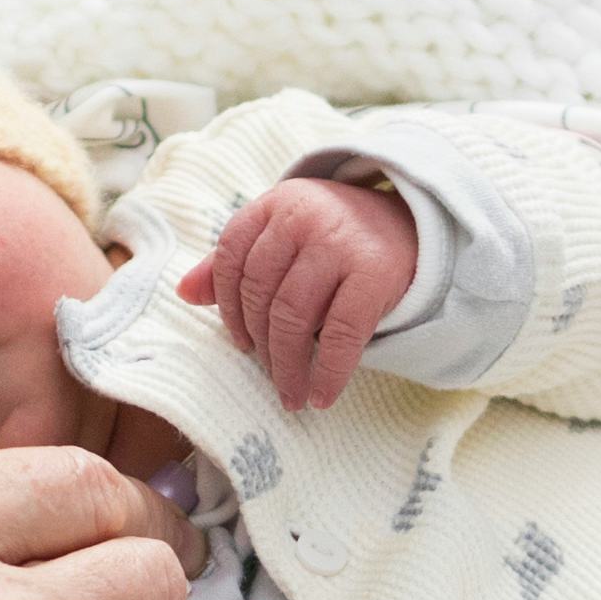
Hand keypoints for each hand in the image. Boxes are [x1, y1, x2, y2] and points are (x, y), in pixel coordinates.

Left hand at [183, 171, 423, 415]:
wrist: (417, 225)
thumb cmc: (338, 236)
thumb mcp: (285, 233)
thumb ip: (235, 261)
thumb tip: (183, 292)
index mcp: (276, 204)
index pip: (232, 257)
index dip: (228, 307)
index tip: (240, 342)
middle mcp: (303, 217)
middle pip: (261, 293)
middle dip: (261, 345)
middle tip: (268, 376)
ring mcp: (340, 243)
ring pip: (293, 317)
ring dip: (287, 366)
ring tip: (290, 394)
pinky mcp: (374, 273)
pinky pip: (341, 335)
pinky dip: (328, 372)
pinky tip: (322, 396)